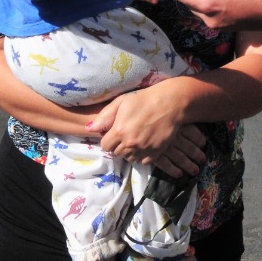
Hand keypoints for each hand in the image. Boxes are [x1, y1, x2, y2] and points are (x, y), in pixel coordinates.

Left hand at [88, 87, 206, 175]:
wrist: (171, 103)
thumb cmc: (144, 99)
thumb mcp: (121, 102)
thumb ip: (105, 117)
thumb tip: (90, 129)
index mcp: (119, 131)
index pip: (105, 146)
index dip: (108, 139)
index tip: (115, 132)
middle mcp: (130, 144)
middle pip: (116, 153)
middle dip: (118, 145)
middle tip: (126, 133)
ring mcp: (143, 150)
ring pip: (129, 158)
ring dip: (129, 151)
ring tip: (136, 138)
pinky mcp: (155, 154)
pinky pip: (142, 161)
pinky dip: (142, 155)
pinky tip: (145, 143)